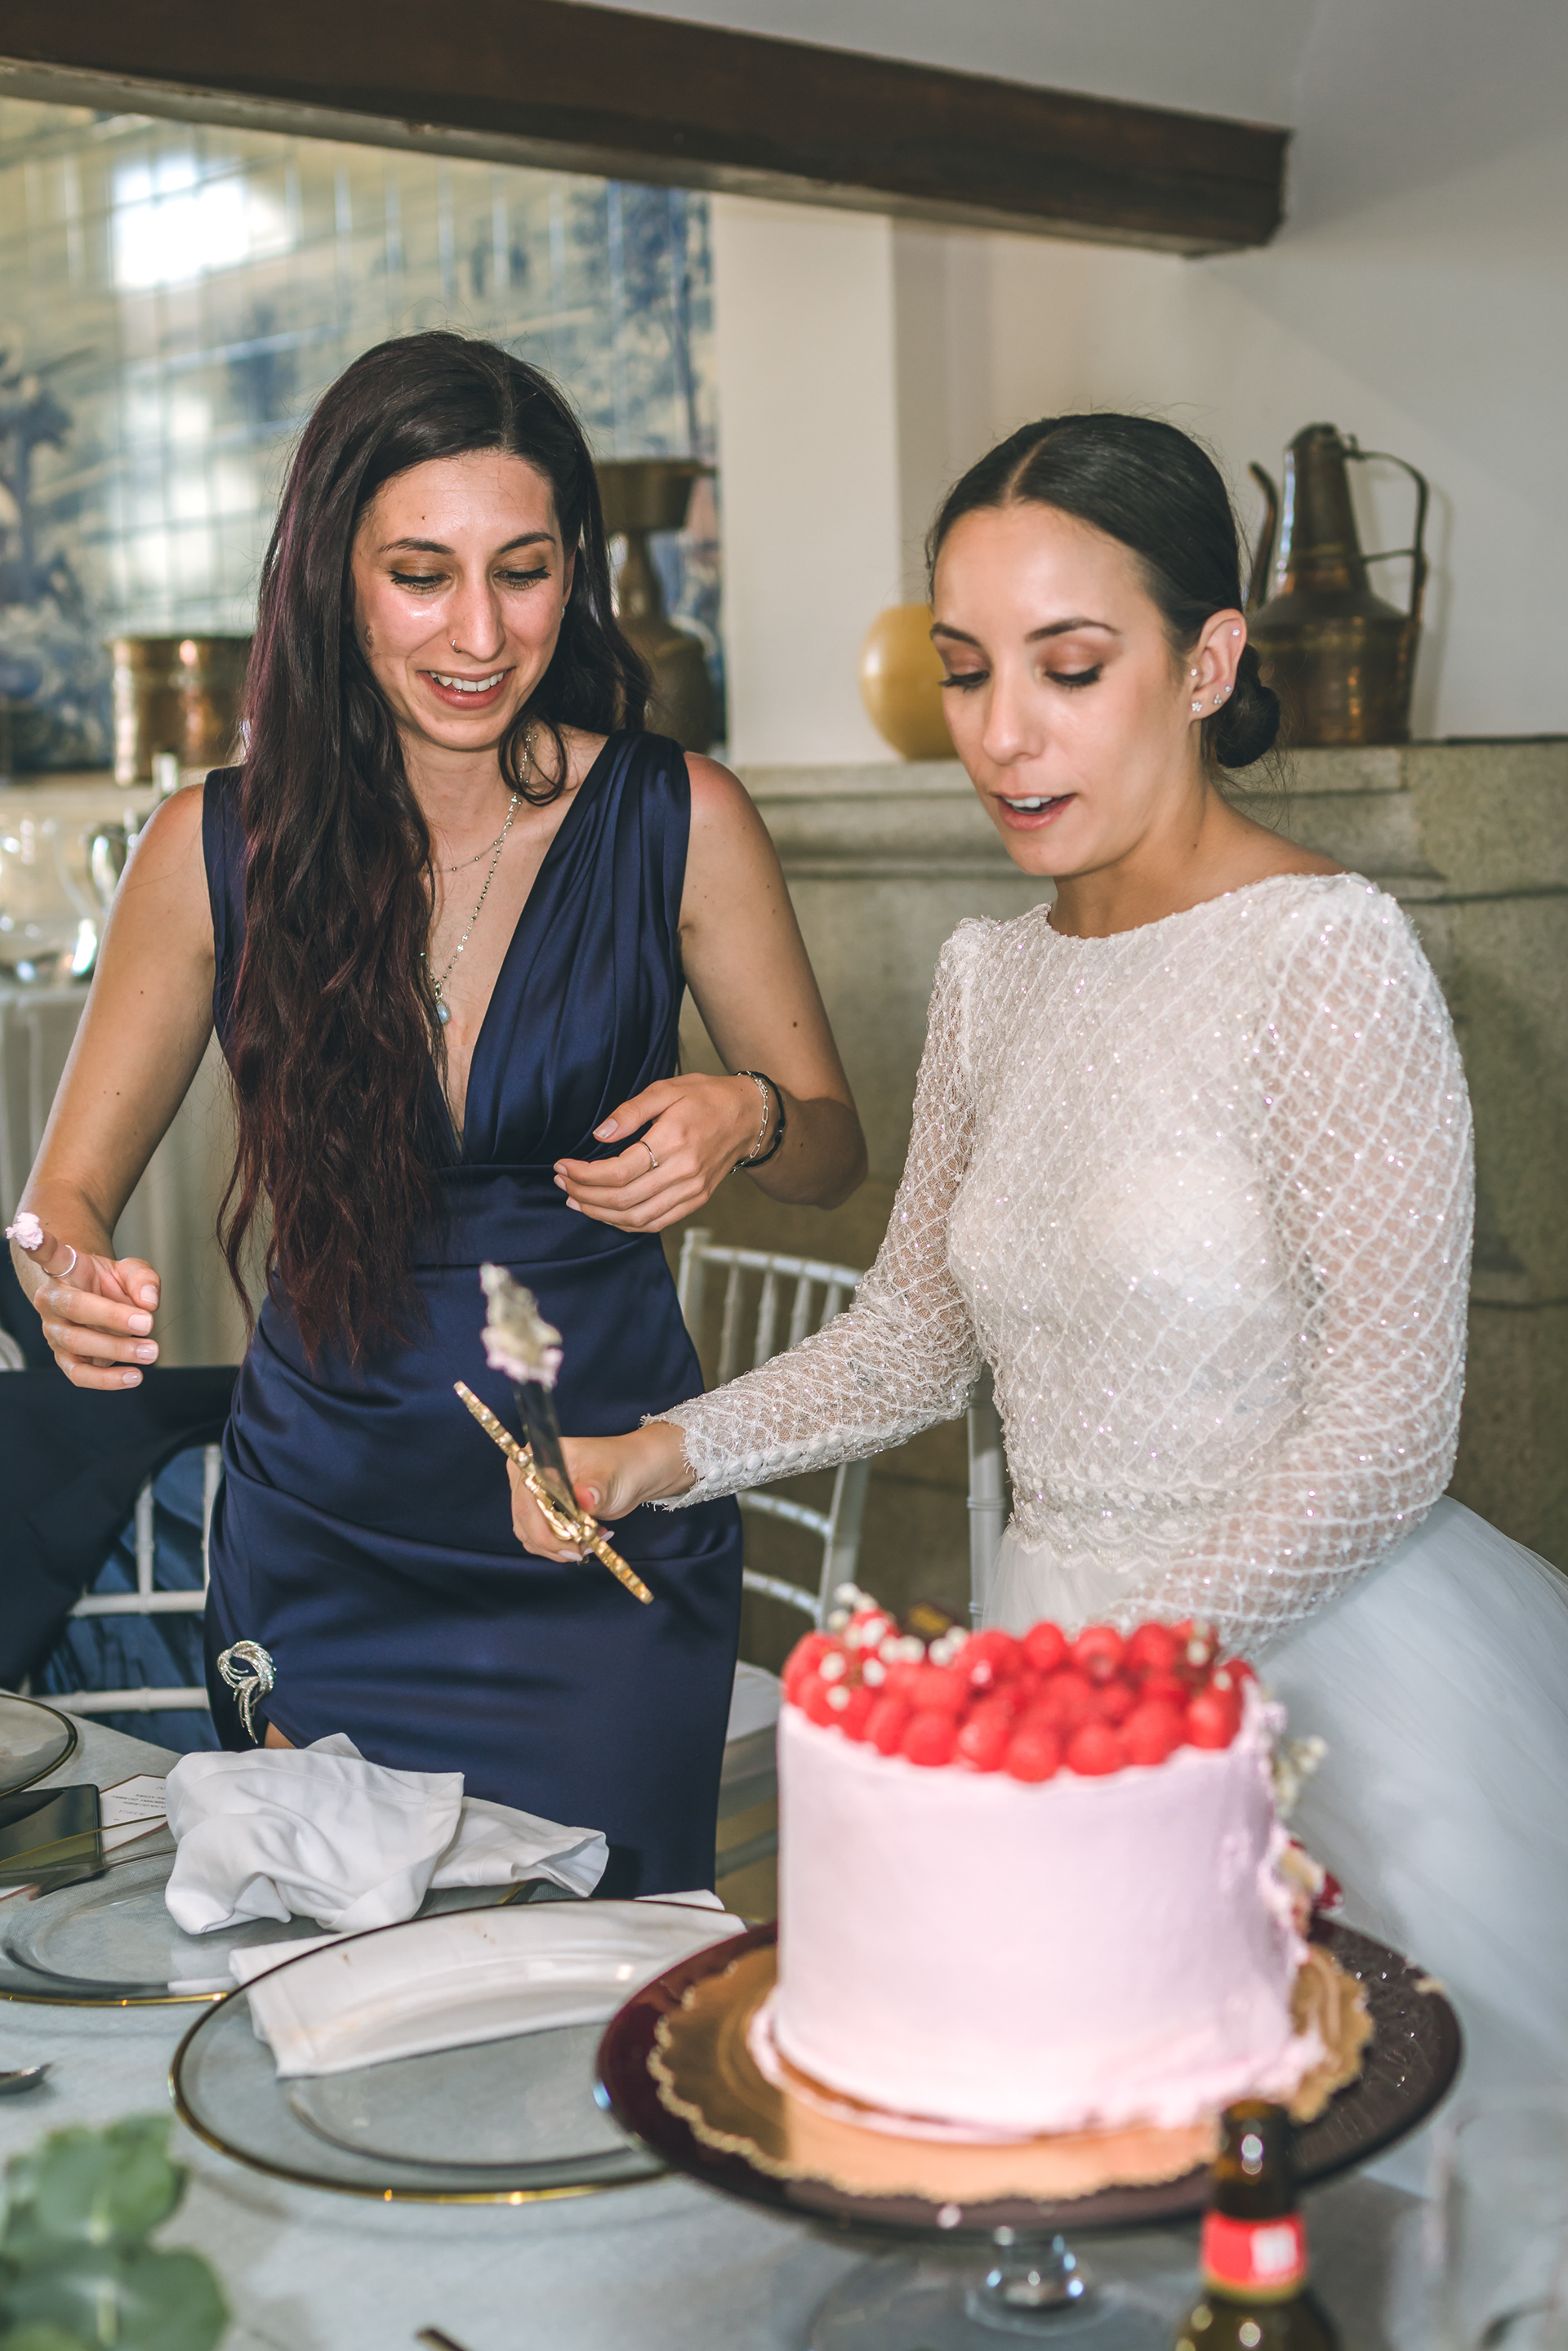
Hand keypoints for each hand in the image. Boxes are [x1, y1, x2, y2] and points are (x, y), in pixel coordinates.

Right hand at [14, 1220, 161, 1388]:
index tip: (29, 1231)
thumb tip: (149, 1302)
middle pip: (75, 1308)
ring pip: (77, 1343)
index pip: (49, 1255)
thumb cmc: (110, 1285)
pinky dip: (107, 1380)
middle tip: (148, 1323)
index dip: (38, 1244)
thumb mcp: (131, 1272)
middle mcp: (52, 1301)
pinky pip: (80, 1374)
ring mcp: (55, 1332)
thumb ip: (143, 1279)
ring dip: (117, 1349)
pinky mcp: (65, 1358)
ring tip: (151, 1351)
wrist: (99, 1306)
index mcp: (64, 1271)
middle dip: (113, 1317)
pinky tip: (134, 1376)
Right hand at [507, 1423, 692, 1556]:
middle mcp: (526, 1476)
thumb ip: (595, 1488)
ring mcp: (531, 1496)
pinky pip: (539, 1539)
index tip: (571, 1544)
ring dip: (559, 1548)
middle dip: (554, 1543)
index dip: (543, 1528)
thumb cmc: (620, 1466)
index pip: (527, 1500)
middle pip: (525, 1521)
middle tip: (583, 1549)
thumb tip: (585, 1499)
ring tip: (590, 1541)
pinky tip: (586, 1540)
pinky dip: (561, 1547)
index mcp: (537, 1458)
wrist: (632, 1472)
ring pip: (530, 1535)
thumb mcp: (610, 1476)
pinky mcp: (541, 1513)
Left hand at [552, 1073, 765, 1232]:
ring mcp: (692, 1191)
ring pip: (637, 1218)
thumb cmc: (706, 1098)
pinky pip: (656, 1223)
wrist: (749, 1117)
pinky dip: (626, 1224)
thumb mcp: (666, 1089)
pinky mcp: (696, 1201)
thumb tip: (599, 1135)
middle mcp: (684, 1172)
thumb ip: (630, 1111)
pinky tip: (606, 1213)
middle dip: (585, 1194)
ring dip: (601, 1214)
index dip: (585, 1174)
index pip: (619, 1171)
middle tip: (562, 1183)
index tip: (563, 1166)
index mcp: (673, 1141)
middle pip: (623, 1199)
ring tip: (577, 1200)